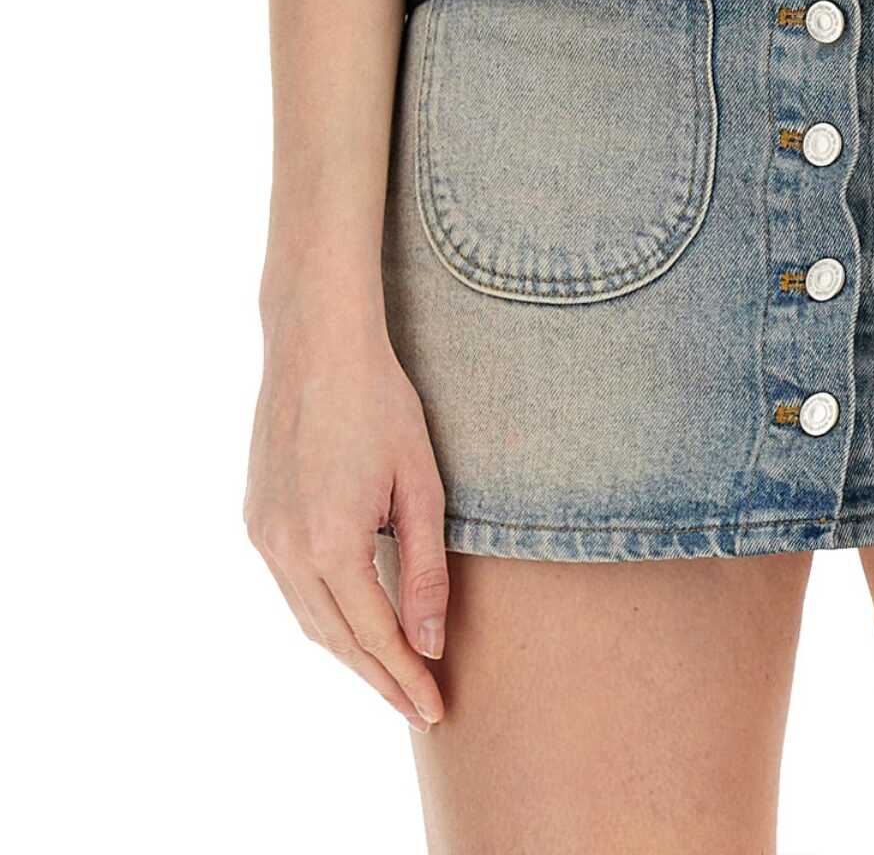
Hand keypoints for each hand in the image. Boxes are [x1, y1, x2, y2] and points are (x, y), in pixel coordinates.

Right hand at [244, 307, 448, 731]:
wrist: (317, 346)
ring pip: (309, 620)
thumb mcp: (421, 485)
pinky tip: (352, 623)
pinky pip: (291, 589)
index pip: (375, 637)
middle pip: (337, 641)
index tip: (435, 708)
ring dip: (349, 654)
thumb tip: (430, 643)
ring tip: (391, 675)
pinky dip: (324, 616)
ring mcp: (264, 537)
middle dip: (380, 679)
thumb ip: (426, 569)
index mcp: (331, 544)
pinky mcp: (256, 521)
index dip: (407, 677)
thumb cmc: (381, 404)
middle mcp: (287, 551)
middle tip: (419, 708)